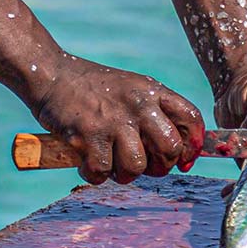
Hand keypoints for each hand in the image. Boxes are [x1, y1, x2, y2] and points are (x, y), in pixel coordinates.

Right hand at [27, 59, 205, 185]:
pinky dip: (93, 174)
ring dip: (124, 174)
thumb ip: (155, 113)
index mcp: (152, 91)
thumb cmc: (93, 88)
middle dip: (160, 166)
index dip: (194, 145)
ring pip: (137, 167)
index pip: (191, 117)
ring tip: (111, 162)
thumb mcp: (132, 88)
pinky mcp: (88, 136)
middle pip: (170, 148)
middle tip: (144, 166)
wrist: (52, 73)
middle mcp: (138, 105)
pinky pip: (102, 173)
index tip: (183, 161)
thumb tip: (178, 153)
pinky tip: (86, 161)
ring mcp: (113, 121)